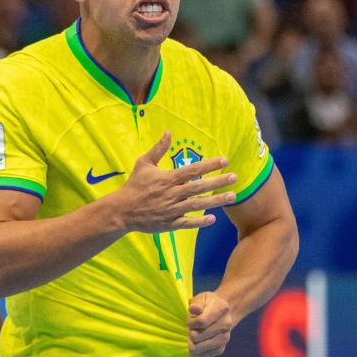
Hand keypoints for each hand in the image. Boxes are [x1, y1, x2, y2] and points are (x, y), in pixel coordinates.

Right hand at [109, 132, 236, 233]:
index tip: (225, 160)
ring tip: (232, 196)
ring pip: (197, 205)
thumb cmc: (134, 185)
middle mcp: (172, 194)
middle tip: (234, 178)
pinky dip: (200, 222)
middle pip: (199, 187)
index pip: (192, 170)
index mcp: (167, 179)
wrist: (122, 211)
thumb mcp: (143, 163)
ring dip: (215, 201)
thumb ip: (158, 149)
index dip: (209, 165)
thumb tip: (168, 132)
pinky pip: (187, 223)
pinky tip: (213, 219)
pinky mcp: (169, 224)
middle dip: (218, 182)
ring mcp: (171, 210)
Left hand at [187, 291, 234, 356]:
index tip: (190, 320)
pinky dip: (197, 351)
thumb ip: (196, 303)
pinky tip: (196, 344)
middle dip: (190, 332)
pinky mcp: (221, 348)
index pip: (201, 321)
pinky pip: (205, 355)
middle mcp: (226, 324)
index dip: (191, 322)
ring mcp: (225, 338)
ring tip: (193, 336)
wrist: (221, 314)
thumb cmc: (208, 305)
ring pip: (201, 348)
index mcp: (222, 308)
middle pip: (199, 336)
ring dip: (192, 343)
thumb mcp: (202, 298)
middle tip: (192, 328)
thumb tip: (193, 309)